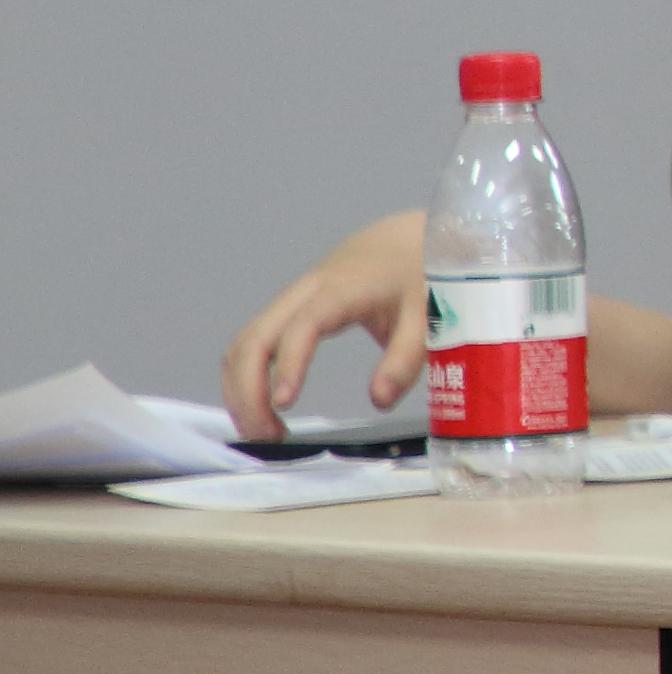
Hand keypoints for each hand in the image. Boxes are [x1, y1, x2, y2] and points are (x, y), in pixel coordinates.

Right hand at [225, 210, 432, 426]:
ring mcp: (291, 299)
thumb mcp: (428, 315)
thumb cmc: (421, 273)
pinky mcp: (289, 309)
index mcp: (341, 290)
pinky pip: (252, 341)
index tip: (285, 403)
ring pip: (244, 342)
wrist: (410, 235)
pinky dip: (245, 376)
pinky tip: (261, 407)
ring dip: (240, 388)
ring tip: (263, 432)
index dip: (289, 364)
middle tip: (268, 437)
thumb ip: (405, 358)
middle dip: (248, 390)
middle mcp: (305, 292)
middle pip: (254, 338)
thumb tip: (378, 400)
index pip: (303, 327)